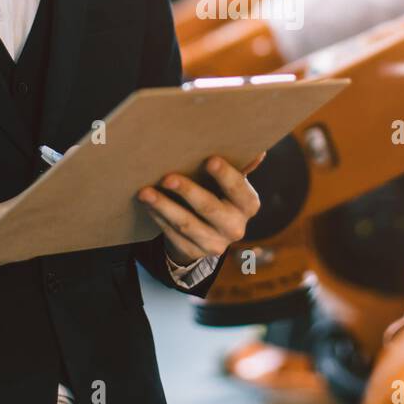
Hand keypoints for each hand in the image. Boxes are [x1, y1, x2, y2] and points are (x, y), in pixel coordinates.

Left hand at [137, 152, 265, 265]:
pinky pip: (173, 234)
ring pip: (186, 224)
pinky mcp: (195, 253)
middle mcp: (236, 228)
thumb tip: (258, 151)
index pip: (239, 188)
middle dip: (187, 191)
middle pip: (209, 208)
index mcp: (249, 204)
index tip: (210, 160)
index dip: (225, 175)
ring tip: (145, 192)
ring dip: (164, 206)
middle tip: (167, 177)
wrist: (210, 232)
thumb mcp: (232, 182)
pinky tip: (147, 204)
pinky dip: (158, 217)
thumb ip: (241, 166)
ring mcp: (216, 244)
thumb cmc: (220, 194)